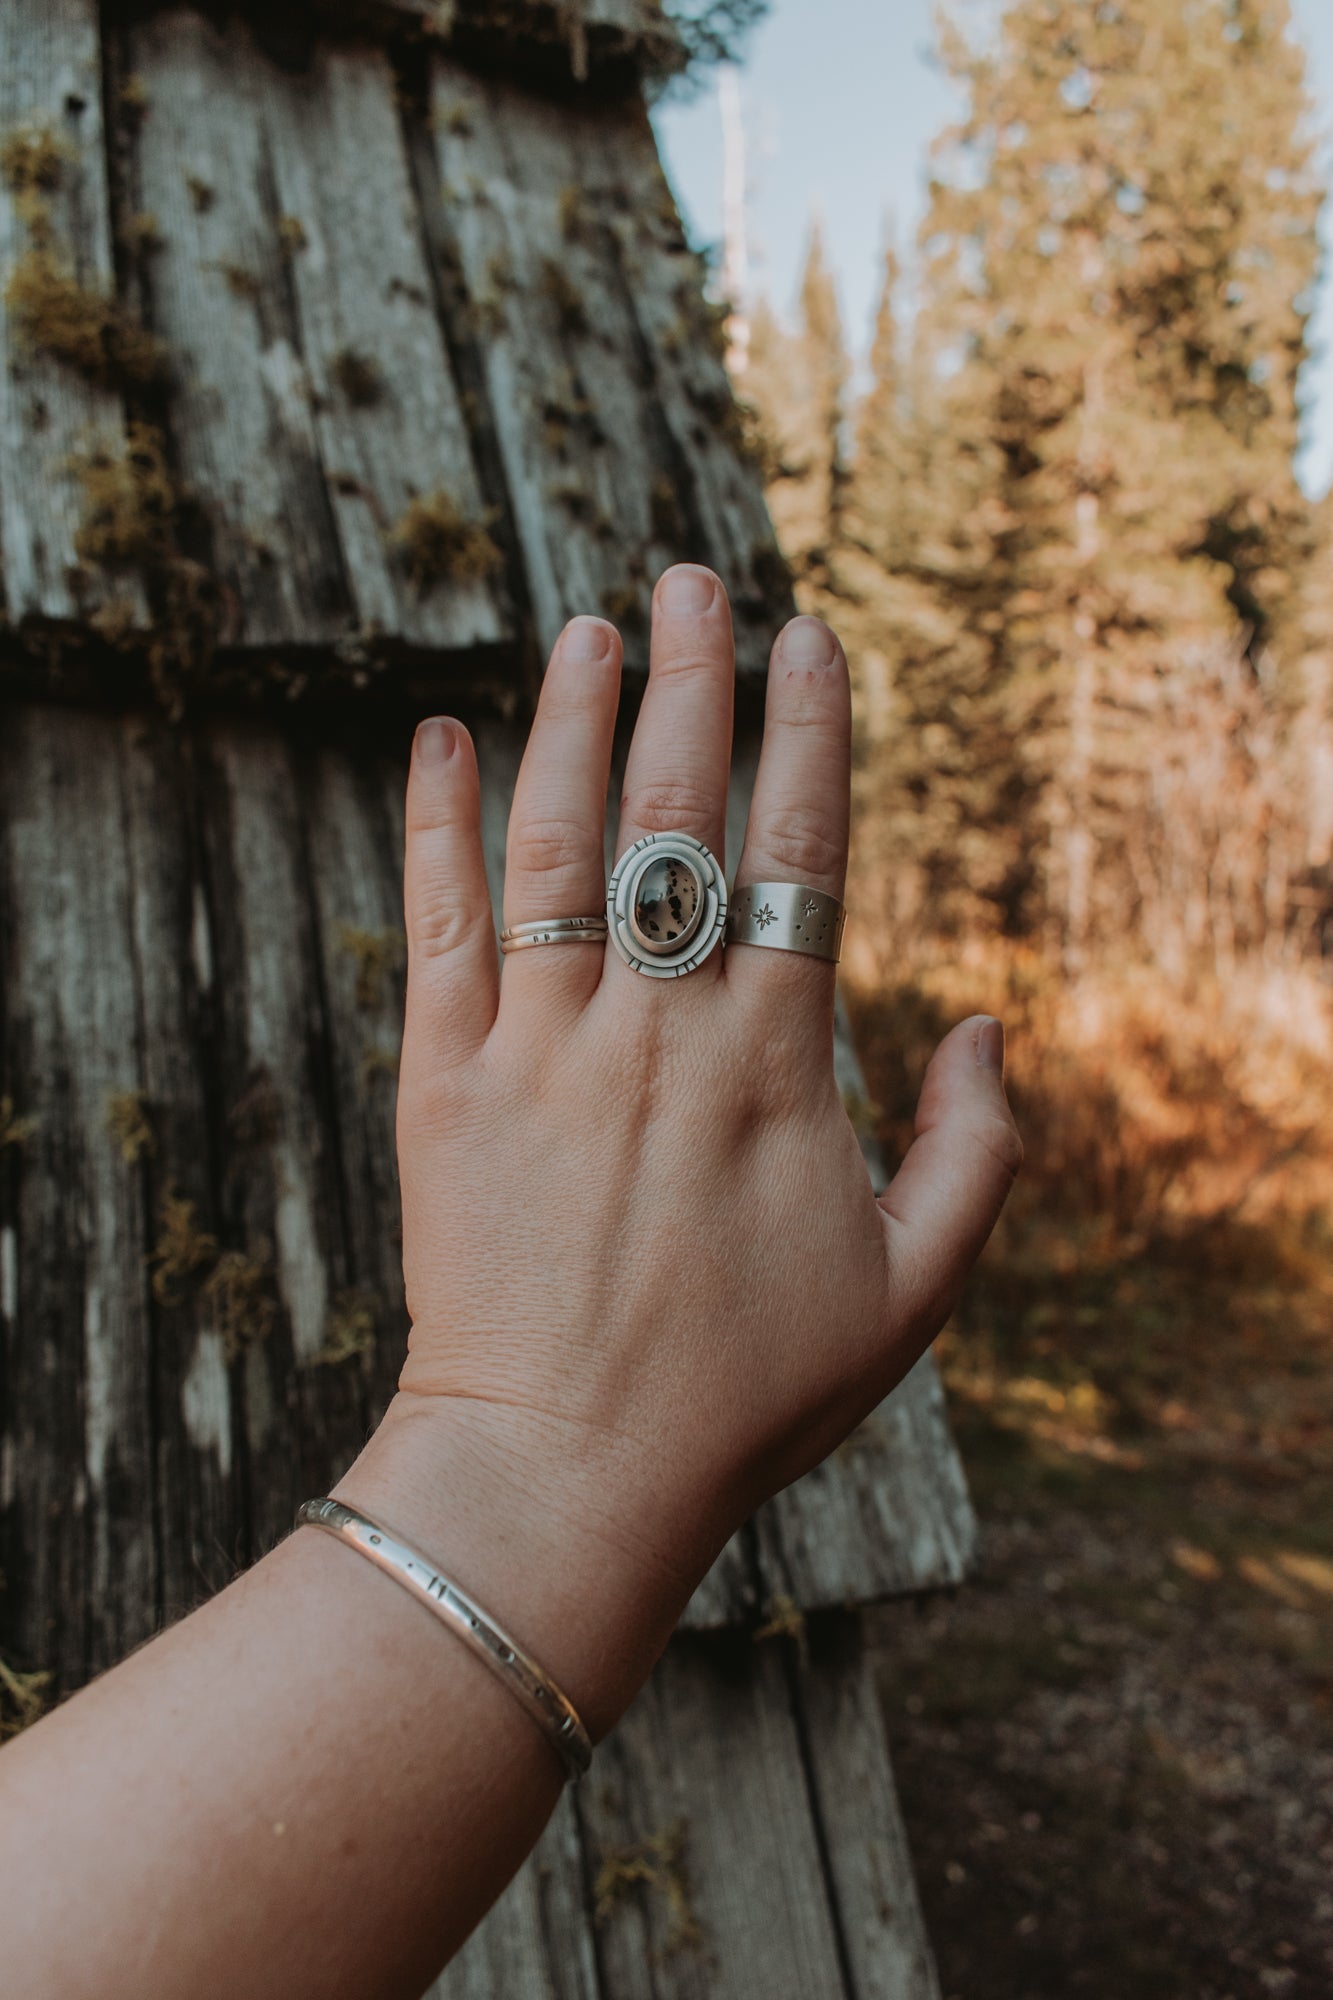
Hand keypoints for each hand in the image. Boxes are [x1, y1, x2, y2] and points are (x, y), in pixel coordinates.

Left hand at [344, 565, 1020, 1733]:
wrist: (567, 1472)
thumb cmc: (751, 1392)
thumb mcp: (915, 1291)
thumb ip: (979, 1151)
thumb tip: (996, 1024)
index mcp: (772, 1062)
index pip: (797, 852)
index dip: (808, 734)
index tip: (809, 639)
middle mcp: (654, 1028)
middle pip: (677, 814)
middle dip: (691, 682)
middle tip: (693, 578)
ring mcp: (540, 1047)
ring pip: (558, 843)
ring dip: (574, 721)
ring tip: (588, 627)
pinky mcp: (442, 1083)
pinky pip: (438, 926)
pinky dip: (434, 826)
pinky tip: (434, 739)